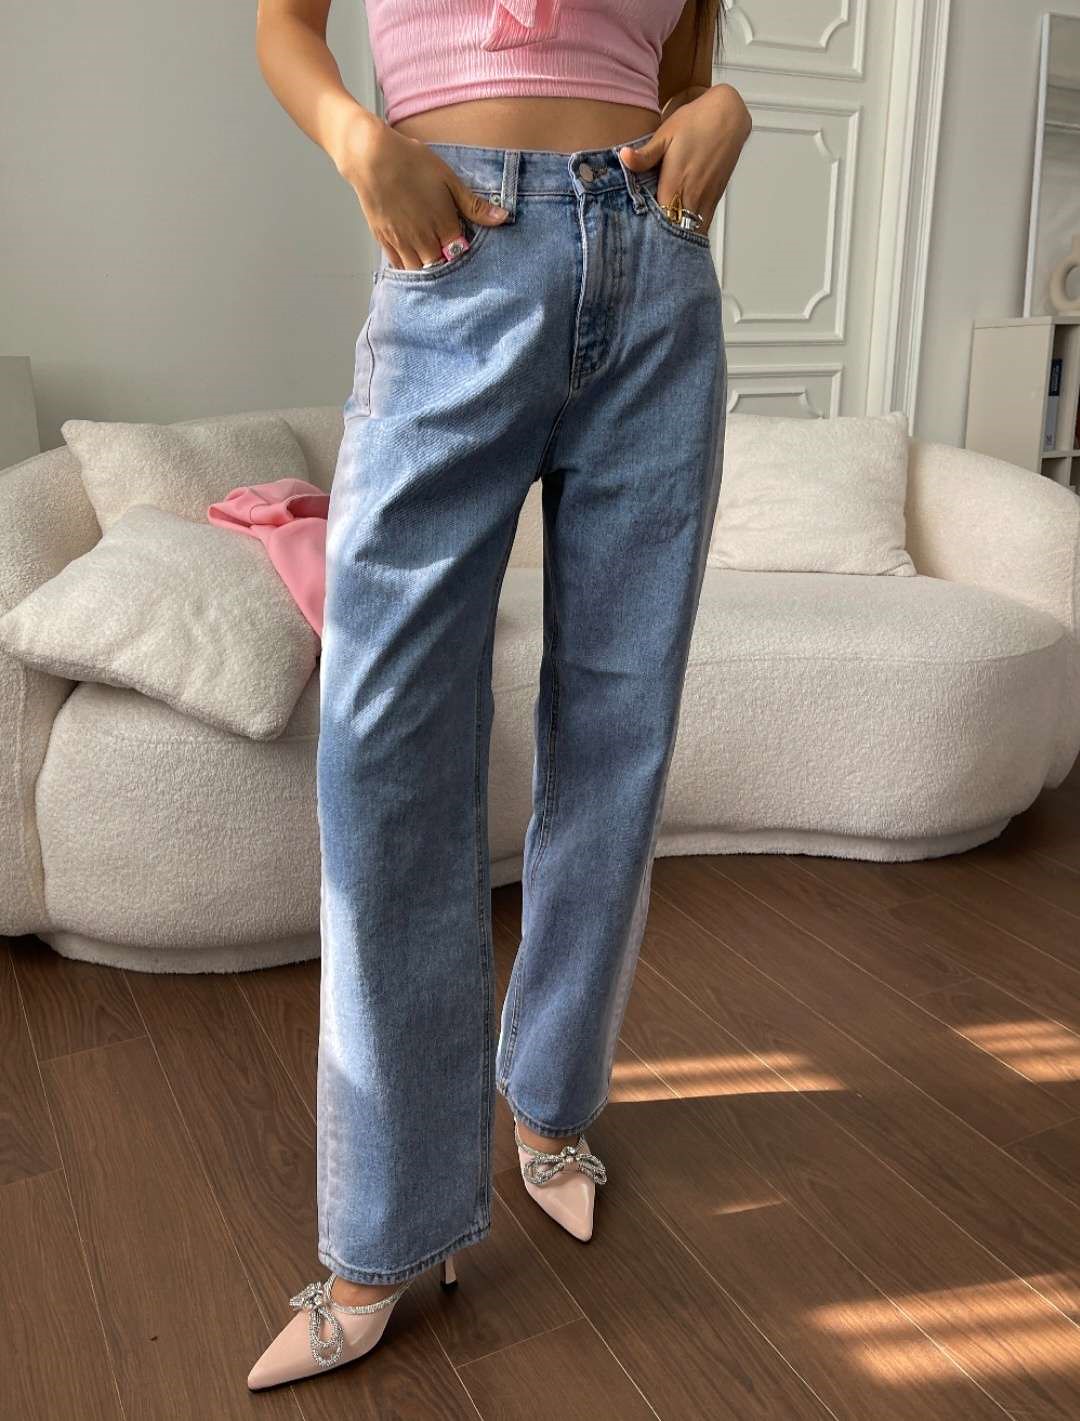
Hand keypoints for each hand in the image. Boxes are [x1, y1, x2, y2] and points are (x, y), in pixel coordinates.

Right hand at [334, 115, 510, 269]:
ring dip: (428, 270)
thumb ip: (474, 205)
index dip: (464, 253)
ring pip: (420, 271)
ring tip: (433, 260)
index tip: (466, 248)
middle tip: (450, 256)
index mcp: (443, 225)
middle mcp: (423, 239)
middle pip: (441, 267)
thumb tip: (504, 218)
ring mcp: (402, 242)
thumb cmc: (411, 162)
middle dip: (447, 265)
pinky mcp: (384, 241)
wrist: (371, 157)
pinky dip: (408, 267)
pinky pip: (399, 266)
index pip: (461, 254)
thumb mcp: (448, 179)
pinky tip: (414, 260)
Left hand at [619, 84, 751, 234]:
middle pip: (675, 234)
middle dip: (662, 243)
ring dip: (678, 239)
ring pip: (691, 233)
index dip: (647, 235)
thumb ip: (645, 155)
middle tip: (646, 249)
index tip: (636, 240)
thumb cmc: (695, 123)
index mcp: (675, 186)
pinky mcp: (715, 199)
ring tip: (663, 244)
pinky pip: (702, 224)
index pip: (660, 223)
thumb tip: (623, 157)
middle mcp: (692, 198)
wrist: (728, 116)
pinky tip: (679, 230)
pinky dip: (690, 230)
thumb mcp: (665, 135)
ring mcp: (706, 201)